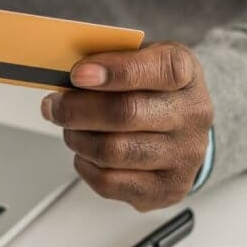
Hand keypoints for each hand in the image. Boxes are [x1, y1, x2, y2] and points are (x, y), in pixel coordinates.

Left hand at [41, 42, 213, 211]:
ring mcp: (184, 155)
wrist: (179, 125)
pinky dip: (85, 165)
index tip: (77, 74)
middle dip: (77, 109)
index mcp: (185, 72)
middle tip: (54, 105)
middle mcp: (192, 114)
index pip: (160, 70)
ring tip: (69, 128)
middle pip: (126, 113)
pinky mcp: (167, 189)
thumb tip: (63, 73)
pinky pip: (109, 182)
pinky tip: (84, 151)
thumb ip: (107, 59)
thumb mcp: (138, 57)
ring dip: (77, 138)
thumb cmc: (150, 87)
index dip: (115, 71)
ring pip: (112, 151)